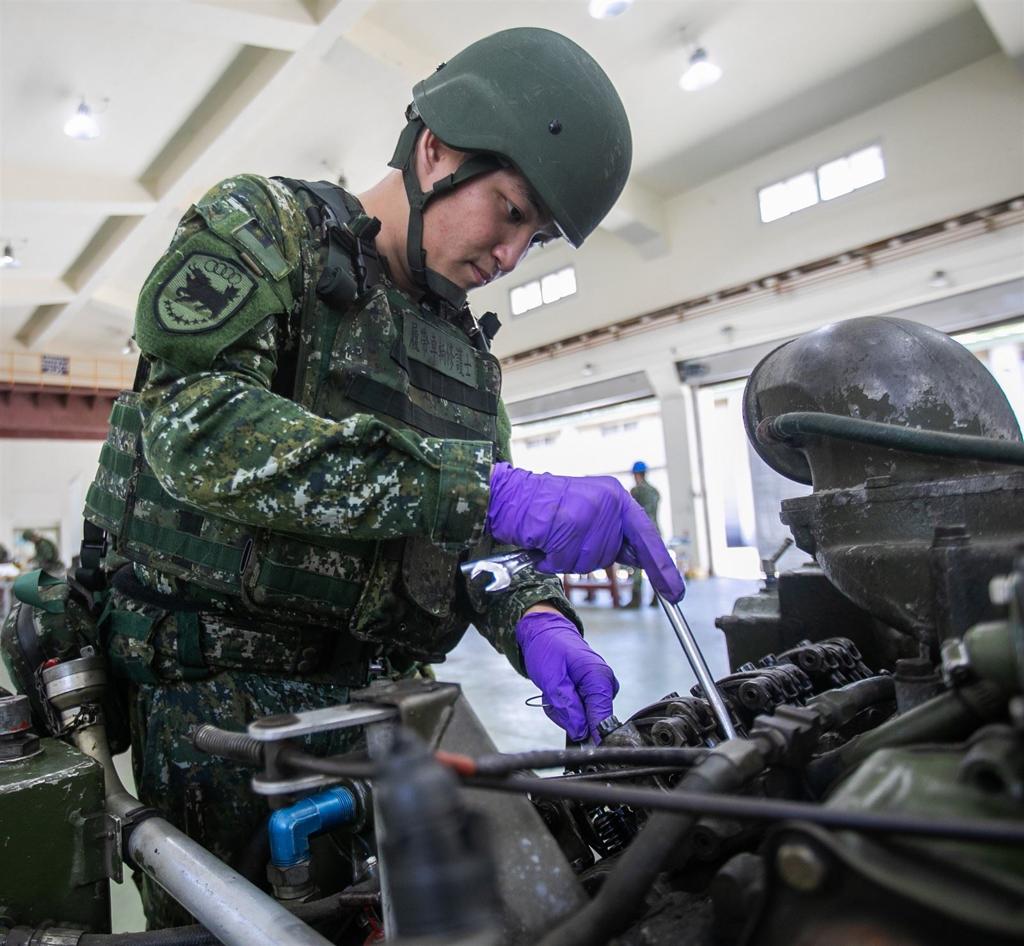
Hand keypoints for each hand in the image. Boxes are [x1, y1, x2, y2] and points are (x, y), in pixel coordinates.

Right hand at [487, 462, 684, 601]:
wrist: (510, 495)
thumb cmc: (545, 509)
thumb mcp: (589, 515)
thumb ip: (615, 535)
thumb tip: (640, 557)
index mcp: (617, 497)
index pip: (647, 537)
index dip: (662, 568)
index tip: (675, 593)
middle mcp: (608, 501)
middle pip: (609, 554)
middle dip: (585, 555)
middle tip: (562, 537)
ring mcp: (589, 512)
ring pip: (587, 560)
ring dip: (564, 557)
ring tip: (550, 536)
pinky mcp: (568, 523)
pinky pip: (564, 560)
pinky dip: (549, 557)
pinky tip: (542, 539)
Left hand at [516, 610, 618, 741]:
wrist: (545, 632)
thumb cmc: (548, 648)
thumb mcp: (551, 679)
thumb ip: (567, 706)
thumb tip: (581, 732)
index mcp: (599, 677)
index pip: (603, 717)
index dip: (592, 734)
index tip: (580, 743)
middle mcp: (605, 683)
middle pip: (590, 720)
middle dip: (567, 715)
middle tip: (551, 699)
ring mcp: (600, 688)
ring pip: (582, 718)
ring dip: (563, 710)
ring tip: (553, 691)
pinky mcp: (593, 691)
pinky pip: (579, 710)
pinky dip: (564, 705)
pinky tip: (558, 690)